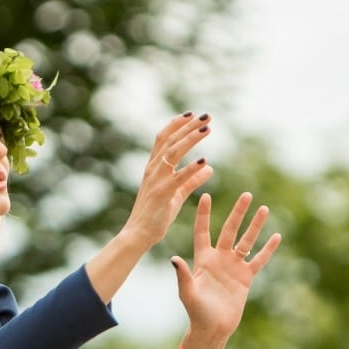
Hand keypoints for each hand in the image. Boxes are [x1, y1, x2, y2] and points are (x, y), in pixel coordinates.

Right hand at [120, 112, 215, 249]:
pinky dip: (191, 168)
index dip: (177, 124)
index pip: (164, 138)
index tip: (192, 115)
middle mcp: (153, 169)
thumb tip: (209, 167)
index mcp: (154, 167)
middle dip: (188, 126)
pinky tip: (205, 161)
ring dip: (191, 138)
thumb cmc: (156, 214)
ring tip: (207, 129)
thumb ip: (192, 179)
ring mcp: (156, 180)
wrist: (139, 233)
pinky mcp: (162, 193)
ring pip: (174, 152)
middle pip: (171, 140)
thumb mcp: (177, 193)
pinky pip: (178, 177)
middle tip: (206, 116)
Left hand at [171, 192, 281, 348]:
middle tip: (246, 194)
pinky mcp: (246, 278)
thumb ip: (183, 275)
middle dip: (238, 212)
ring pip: (246, 241)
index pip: (203, 231)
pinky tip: (276, 236)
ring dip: (255, 226)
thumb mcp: (187, 292)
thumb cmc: (196, 312)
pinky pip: (259, 260)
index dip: (204, 214)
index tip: (206, 195)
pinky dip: (267, 249)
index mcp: (202, 259)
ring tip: (264, 208)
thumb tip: (174, 258)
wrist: (212, 328)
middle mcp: (219, 259)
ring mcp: (233, 267)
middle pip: (230, 230)